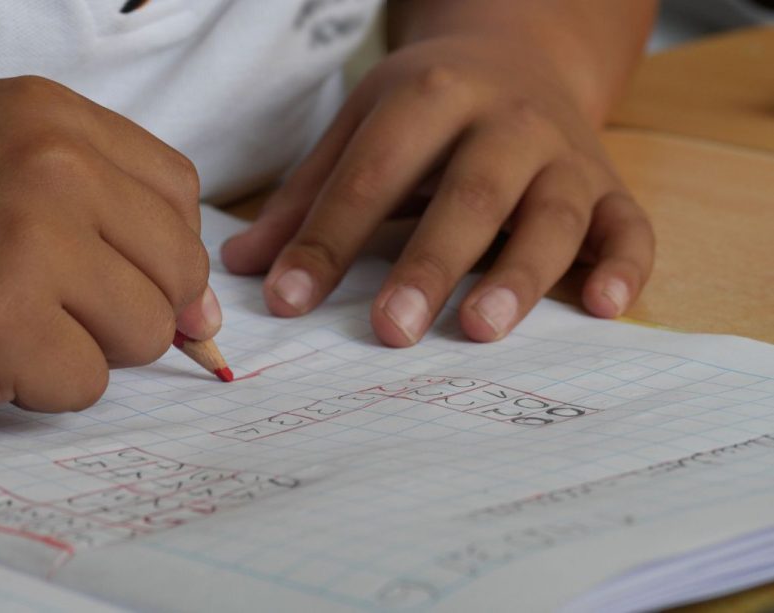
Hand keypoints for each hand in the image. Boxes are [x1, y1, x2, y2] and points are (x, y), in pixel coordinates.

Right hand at [0, 77, 213, 423]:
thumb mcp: (1, 174)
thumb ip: (114, 220)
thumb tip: (206, 313)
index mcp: (48, 116)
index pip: (178, 191)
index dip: (163, 248)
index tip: (130, 273)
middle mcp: (47, 163)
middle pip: (179, 265)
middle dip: (134, 305)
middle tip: (57, 304)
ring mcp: (26, 241)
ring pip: (146, 330)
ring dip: (89, 346)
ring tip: (16, 322)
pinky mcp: (1, 324)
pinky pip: (88, 383)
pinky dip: (43, 386)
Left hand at [222, 36, 653, 345]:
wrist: (520, 55)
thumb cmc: (428, 108)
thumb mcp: (361, 129)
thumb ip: (307, 198)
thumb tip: (242, 268)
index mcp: (430, 97)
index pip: (373, 175)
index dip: (328, 239)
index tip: (289, 302)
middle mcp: (506, 121)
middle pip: (470, 194)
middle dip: (430, 263)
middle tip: (391, 330)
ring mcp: (565, 154)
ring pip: (553, 214)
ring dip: (520, 274)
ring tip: (480, 329)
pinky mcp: (610, 185)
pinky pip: (630, 226)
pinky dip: (625, 266)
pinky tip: (604, 308)